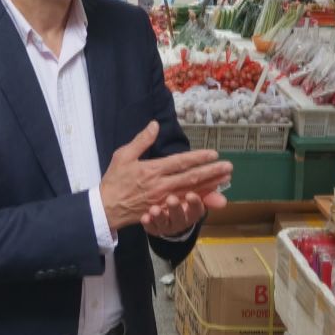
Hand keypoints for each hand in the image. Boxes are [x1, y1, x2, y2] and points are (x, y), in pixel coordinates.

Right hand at [99, 123, 231, 235]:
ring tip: (225, 180)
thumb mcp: (123, 155)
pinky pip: (184, 205)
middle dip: (212, 172)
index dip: (199, 158)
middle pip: (191, 178)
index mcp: (152, 170)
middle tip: (229, 167)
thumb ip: (141, 140)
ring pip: (191, 192)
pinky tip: (210, 197)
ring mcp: (163, 200)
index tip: (214, 153)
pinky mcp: (162, 210)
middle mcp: (161, 185)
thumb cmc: (114, 180)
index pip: (180, 162)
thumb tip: (155, 124)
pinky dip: (198, 200)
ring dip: (210, 185)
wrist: (106, 208)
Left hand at [142, 189, 217, 237]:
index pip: (197, 209)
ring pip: (163, 223)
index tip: (191, 194)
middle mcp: (180, 220)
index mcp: (193, 212)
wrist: (171, 219)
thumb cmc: (186, 203)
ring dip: (159, 216)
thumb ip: (208, 197)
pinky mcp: (154, 228)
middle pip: (179, 216)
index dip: (195, 203)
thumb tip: (224, 200)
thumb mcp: (196, 199)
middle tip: (171, 199)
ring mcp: (166, 225)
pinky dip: (148, 223)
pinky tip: (145, 217)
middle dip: (176, 209)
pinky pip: (150, 227)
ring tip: (154, 209)